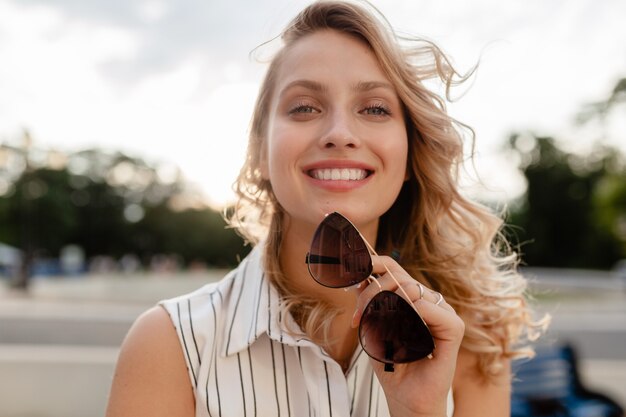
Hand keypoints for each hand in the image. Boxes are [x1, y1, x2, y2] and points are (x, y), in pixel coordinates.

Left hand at [351, 255, 464, 416]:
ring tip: (375, 329)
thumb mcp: (372, 328)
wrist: (406, 398)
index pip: (392, 268)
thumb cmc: (391, 365)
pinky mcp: (453, 328)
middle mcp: (429, 301)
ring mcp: (443, 312)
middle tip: (358, 317)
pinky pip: (427, 306)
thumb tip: (356, 279)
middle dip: (371, 292)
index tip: (351, 280)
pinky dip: (410, 315)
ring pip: (410, 288)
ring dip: (385, 306)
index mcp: (413, 297)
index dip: (371, 266)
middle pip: (397, 275)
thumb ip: (369, 303)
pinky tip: (401, 332)